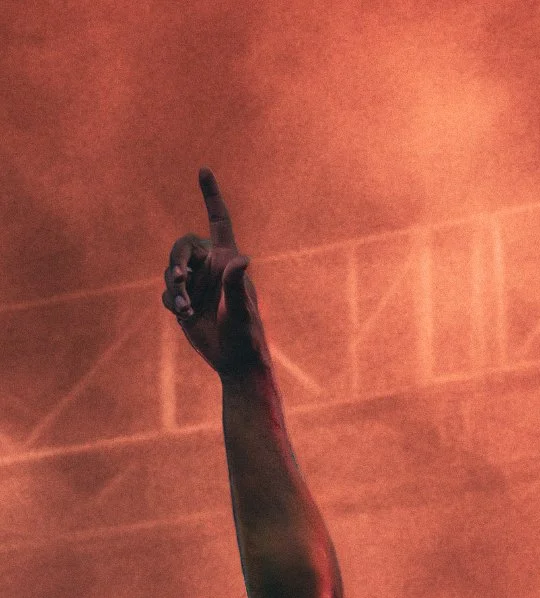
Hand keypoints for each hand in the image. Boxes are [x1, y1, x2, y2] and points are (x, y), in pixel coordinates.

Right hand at [161, 170, 267, 378]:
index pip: (218, 220)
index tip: (203, 170)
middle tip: (181, 281)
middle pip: (182, 247)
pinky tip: (184, 316)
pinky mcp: (185, 301)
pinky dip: (173, 301)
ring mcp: (196, 284)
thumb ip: (237, 284)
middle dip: (177, 262)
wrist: (235, 361)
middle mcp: (210, 267)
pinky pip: (168, 292)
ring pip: (171, 271)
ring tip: (186, 311)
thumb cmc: (246, 336)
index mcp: (227, 259)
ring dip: (175, 289)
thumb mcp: (241, 310)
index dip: (211, 196)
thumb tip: (243, 259)